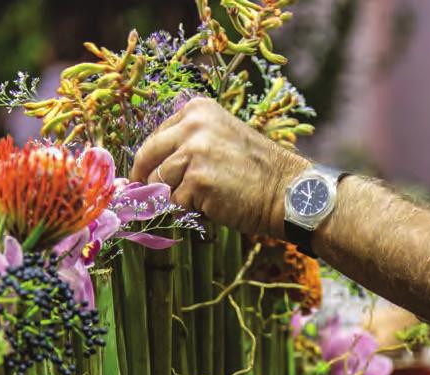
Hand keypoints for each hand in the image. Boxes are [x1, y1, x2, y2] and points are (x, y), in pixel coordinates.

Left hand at [131, 97, 308, 236]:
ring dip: (175, 197)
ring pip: (159, 184)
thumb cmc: (254, 170)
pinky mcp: (197, 180)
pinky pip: (175, 203)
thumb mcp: (220, 138)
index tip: (150, 178)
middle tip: (155, 198)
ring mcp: (195, 152)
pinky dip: (189, 210)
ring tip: (204, 196)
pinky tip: (213, 204)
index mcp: (197, 110)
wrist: (286, 191)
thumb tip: (143, 171)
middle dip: (150, 181)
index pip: (154, 139)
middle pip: (148, 159)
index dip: (151, 163)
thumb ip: (186, 144)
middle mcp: (193, 125)